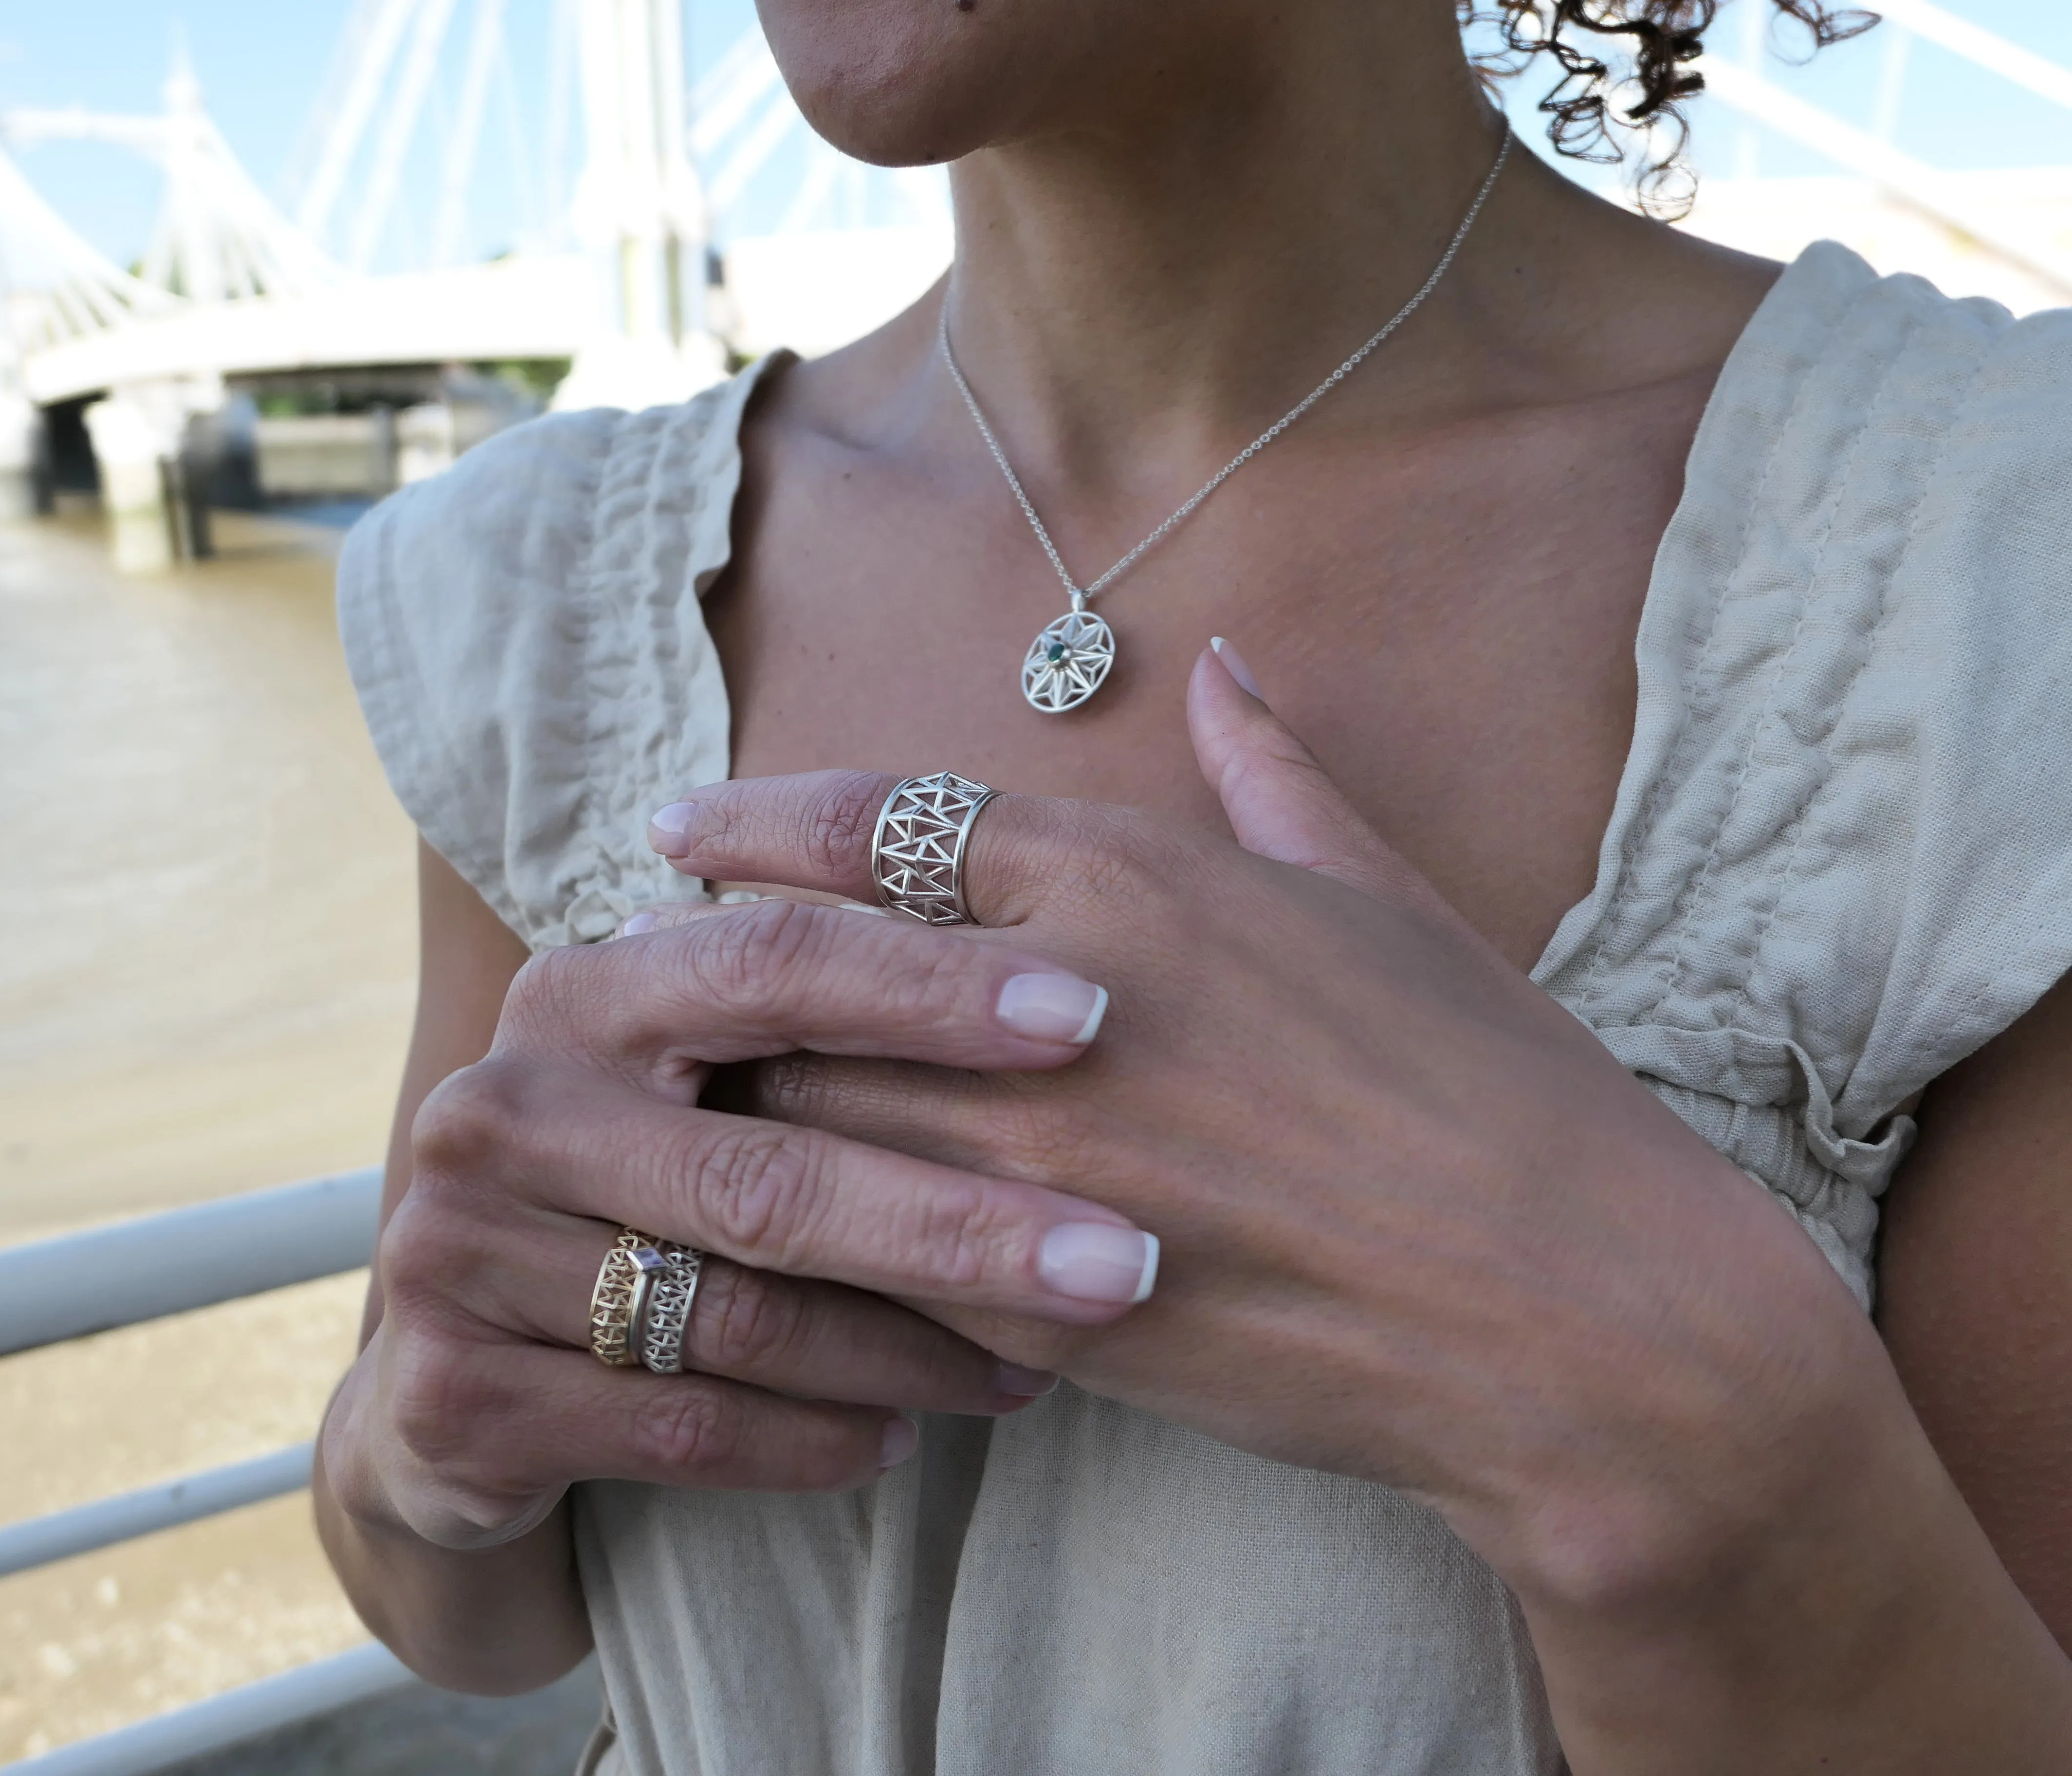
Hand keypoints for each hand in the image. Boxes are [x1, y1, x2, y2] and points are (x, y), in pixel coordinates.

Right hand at [321, 886, 1163, 1553]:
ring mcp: (458, 1250)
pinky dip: (809, 1441)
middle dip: (961, 1222)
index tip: (1094, 1019)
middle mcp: (506, 1104)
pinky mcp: (454, 1397)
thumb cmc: (646, 1193)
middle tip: (1121, 1262)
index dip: (933, 989)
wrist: (457, 1377)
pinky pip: (677, 1424)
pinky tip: (902, 1440)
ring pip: (736, 1315)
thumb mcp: (702, 1080)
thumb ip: (814, 1013)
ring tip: (1035, 1371)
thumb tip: (1055, 948)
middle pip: (768, 1171)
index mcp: (583, 993)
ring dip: (906, 1355)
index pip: (773, 965)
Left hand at [631, 643, 1879, 1606]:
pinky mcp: (1043, 1305)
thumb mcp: (1387, 901)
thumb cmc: (1496, 1092)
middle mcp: (1057, 1008)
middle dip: (706, 979)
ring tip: (667, 1111)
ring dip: (734, 1114)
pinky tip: (783, 1247)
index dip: (757, 825)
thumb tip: (1230, 667)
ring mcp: (1039, 1162)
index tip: (678, 832)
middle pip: (801, 976)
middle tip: (634, 981)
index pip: (878, 828)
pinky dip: (818, 1249)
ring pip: (805, 1121)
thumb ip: (1276, 780)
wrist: (1573, 1319)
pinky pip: (872, 1265)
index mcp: (1134, 884)